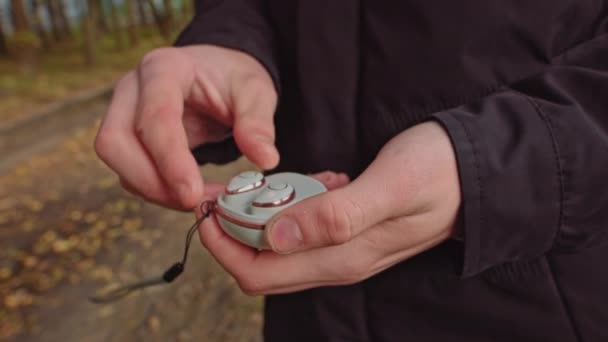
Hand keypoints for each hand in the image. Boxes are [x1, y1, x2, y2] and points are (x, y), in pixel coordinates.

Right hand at [94, 45, 278, 209]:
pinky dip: (157, 190)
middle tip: (193, 203)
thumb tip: (266, 159)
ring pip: (117, 161)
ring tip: (200, 201)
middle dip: (150, 181)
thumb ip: (258, 123)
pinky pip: (130, 171)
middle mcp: (133, 88)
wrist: (218, 74)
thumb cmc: (233, 78)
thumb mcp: (255, 91)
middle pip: (115, 141)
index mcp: (164, 68)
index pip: (154, 116)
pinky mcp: (128, 138)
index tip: (192, 194)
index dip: (169, 159)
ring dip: (154, 190)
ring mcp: (124, 112)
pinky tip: (191, 195)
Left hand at [198, 122, 460, 294]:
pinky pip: (303, 229)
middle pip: (262, 266)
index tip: (210, 207)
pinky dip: (289, 207)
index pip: (260, 272)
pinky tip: (305, 180)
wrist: (475, 172)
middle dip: (232, 232)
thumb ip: (335, 217)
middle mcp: (337, 262)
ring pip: (279, 247)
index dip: (225, 245)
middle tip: (223, 191)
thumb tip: (274, 239)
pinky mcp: (349, 232)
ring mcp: (343, 249)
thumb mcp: (389, 188)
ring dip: (258, 218)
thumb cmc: (436, 174)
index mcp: (341, 258)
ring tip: (255, 182)